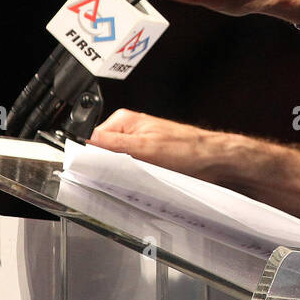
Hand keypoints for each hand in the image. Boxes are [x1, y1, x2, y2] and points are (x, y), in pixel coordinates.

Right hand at [88, 108, 226, 181]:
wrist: (213, 160)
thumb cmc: (188, 149)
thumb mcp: (145, 148)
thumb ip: (113, 144)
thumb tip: (86, 141)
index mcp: (124, 121)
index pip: (93, 140)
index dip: (92, 157)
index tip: (95, 170)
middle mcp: (130, 130)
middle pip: (104, 153)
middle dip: (109, 166)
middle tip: (123, 174)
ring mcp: (139, 144)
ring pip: (117, 163)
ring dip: (123, 173)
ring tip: (139, 175)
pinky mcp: (148, 157)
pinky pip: (131, 168)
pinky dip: (134, 176)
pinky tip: (144, 179)